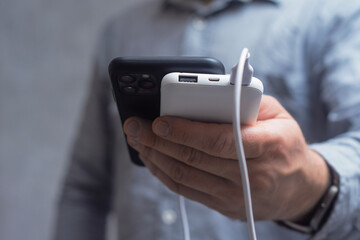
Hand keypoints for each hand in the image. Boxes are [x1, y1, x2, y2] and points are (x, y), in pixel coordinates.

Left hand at [123, 95, 329, 220]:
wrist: (299, 187)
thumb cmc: (286, 144)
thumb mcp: (278, 115)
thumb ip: (246, 100)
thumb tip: (208, 89)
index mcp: (268, 146)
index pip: (219, 140)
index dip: (185, 132)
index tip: (159, 121)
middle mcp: (251, 175)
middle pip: (195, 159)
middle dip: (158, 141)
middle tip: (134, 126)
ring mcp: (235, 195)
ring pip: (185, 176)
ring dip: (155, 157)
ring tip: (137, 140)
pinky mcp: (224, 205)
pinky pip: (186, 190)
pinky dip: (164, 173)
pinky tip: (151, 158)